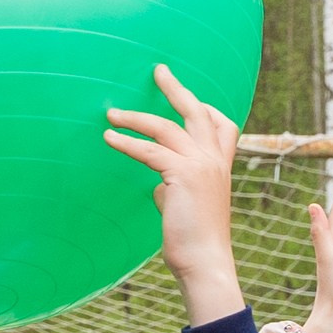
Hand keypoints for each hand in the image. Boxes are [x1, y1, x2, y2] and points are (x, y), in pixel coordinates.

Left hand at [104, 65, 243, 325]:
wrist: (205, 262)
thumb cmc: (194, 242)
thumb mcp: (185, 208)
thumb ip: (173, 189)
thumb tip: (157, 186)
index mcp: (221, 168)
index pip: (223, 126)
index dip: (205, 108)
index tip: (189, 96)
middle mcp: (215, 161)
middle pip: (198, 111)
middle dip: (176, 88)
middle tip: (158, 70)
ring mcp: (202, 165)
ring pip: (166, 127)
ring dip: (136, 117)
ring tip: (112, 114)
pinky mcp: (183, 175)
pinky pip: (150, 150)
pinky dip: (127, 142)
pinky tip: (110, 138)